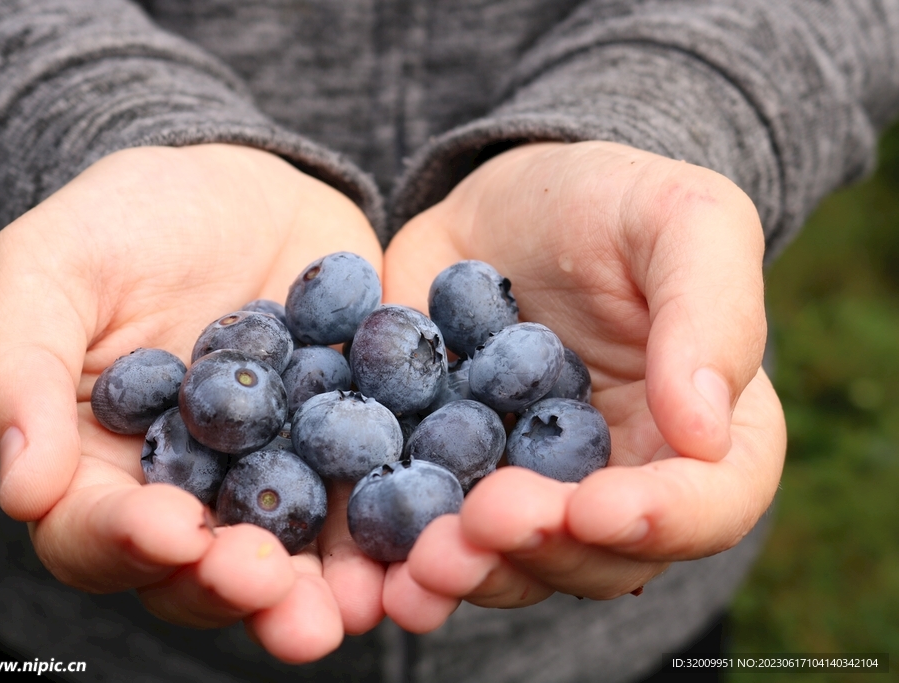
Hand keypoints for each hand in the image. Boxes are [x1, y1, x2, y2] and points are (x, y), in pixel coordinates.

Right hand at [0, 144, 386, 661]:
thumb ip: (18, 370)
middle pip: (200, 571)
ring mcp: (276, 479)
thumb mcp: (48, 269)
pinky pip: (371, 496)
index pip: (95, 532)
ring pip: (292, 558)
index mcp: (100, 469)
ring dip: (322, 592)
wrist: (233, 185)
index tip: (167, 529)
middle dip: (232, 586)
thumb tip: (20, 490)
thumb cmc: (121, 223)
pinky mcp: (350, 448)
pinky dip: (396, 527)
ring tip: (357, 605)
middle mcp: (191, 494)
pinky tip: (425, 537)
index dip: (124, 541)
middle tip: (266, 584)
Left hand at [379, 141, 786, 630]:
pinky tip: (372, 569)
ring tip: (420, 561)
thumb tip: (705, 431)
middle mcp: (622, 481)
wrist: (502, 207)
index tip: (595, 508)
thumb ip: (710, 313)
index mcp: (703, 432)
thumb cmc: (612, 202)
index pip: (712, 502)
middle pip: (601, 555)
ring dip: (471, 573)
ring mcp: (533, 490)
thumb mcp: (681, 220)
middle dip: (544, 552)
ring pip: (515, 563)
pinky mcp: (455, 480)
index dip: (662, 520)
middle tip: (484, 524)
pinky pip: (435, 532)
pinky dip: (403, 560)